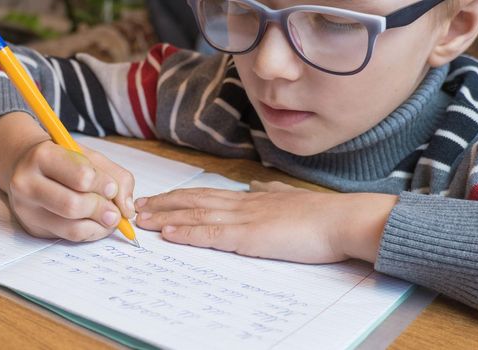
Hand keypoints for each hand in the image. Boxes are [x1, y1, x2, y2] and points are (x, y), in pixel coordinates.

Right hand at [8, 141, 134, 240]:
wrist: (25, 165)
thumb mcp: (90, 156)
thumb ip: (116, 177)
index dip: (104, 185)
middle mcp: (27, 183)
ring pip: (71, 227)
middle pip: (73, 205)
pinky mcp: (32, 227)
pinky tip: (95, 223)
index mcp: (42, 156)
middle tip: (115, 212)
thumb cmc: (62, 159)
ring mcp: (26, 209)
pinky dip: (90, 232)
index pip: (81, 177)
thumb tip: (127, 210)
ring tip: (109, 218)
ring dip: (99, 226)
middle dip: (102, 210)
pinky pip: (68, 237)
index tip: (112, 189)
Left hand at [135, 180, 396, 263]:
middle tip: (137, 205)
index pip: (206, 196)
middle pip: (193, 201)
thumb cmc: (320, 215)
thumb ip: (270, 193)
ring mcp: (242, 219)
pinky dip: (186, 233)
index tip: (160, 198)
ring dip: (166, 216)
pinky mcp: (248, 237)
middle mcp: (241, 204)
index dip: (180, 197)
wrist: (340, 219)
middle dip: (163, 203)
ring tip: (141, 217)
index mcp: (250, 199)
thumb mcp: (289, 198)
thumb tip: (256, 185)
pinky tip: (168, 233)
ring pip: (195, 215)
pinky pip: (211, 235)